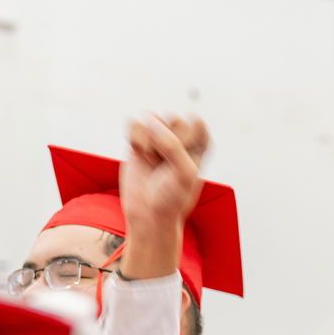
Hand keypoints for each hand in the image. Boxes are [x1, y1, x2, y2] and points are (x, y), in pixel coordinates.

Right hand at [119, 114, 208, 276]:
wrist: (147, 216)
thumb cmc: (172, 198)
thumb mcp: (184, 174)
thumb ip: (172, 145)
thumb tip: (150, 121)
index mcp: (199, 146)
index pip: (198, 124)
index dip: (188, 142)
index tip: (186, 164)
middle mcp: (180, 139)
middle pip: (175, 120)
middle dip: (167, 142)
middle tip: (166, 167)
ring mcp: (157, 138)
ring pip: (153, 118)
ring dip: (150, 141)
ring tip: (153, 161)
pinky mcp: (138, 141)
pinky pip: (134, 123)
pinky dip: (135, 139)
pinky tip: (140, 155)